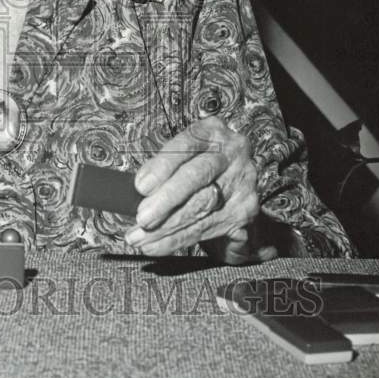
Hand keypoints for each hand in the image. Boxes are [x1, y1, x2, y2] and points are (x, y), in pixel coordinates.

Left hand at [124, 116, 275, 263]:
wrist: (235, 199)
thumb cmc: (200, 175)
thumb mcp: (181, 161)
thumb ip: (161, 170)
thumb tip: (133, 190)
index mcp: (212, 132)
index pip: (186, 143)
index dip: (162, 165)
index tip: (140, 186)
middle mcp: (232, 153)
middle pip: (196, 176)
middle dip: (165, 201)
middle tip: (141, 218)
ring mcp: (243, 182)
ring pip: (200, 207)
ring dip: (165, 227)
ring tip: (141, 238)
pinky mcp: (245, 211)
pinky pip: (206, 228)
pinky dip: (177, 240)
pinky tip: (157, 245)